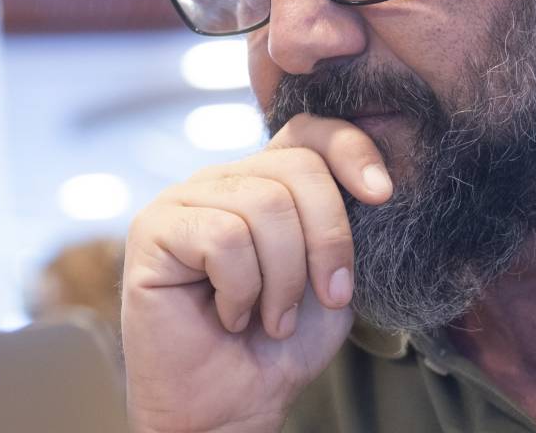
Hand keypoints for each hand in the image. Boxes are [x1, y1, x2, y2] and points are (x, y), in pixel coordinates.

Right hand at [121, 113, 394, 432]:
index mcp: (266, 180)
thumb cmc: (279, 344)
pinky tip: (229, 316)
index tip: (382, 195)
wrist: (233, 404)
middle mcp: (224, 179)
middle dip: (328, 241)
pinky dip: (241, 290)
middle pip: (298, 169)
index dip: (351, 149)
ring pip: (264, 205)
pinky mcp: (152, 229)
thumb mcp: (332, 275)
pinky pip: (223, 237)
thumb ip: (344, 222)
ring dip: (283, 279)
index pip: (310, 131)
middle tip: (324, 297)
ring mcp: (184, 199)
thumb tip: (375, 180)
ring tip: (270, 317)